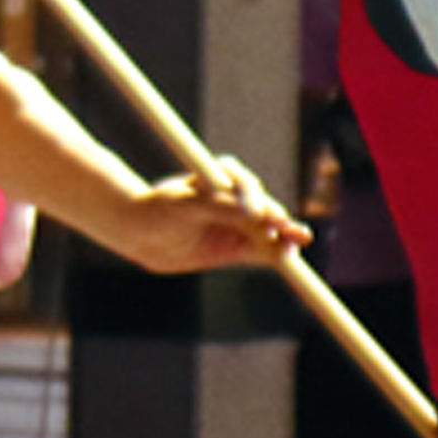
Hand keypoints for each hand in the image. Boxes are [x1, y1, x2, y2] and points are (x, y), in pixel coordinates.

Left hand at [113, 157, 307, 273]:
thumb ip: (218, 208)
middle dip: (277, 218)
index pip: (244, 185)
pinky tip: (289, 259)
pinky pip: (262, 252)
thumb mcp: (184, 205)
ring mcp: (237, 224)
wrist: (138, 234)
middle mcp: (234, 200)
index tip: (255, 213)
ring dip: (284, 236)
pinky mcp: (237, 247)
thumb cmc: (157, 209)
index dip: (253, 198)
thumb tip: (251, 213)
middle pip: (263, 208)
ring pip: (267, 230)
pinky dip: (275, 255)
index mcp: (221, 178)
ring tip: (299, 241)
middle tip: (287, 229)